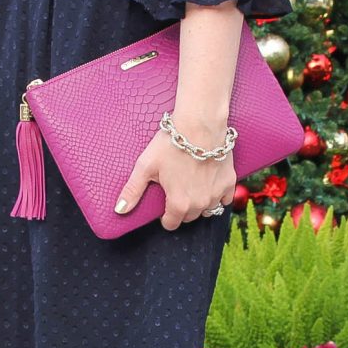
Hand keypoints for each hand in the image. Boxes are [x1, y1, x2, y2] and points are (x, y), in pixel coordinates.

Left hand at [113, 114, 235, 230]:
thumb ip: (133, 191)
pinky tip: (209, 184)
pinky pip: (225, 199)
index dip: (165, 216)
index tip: (164, 205)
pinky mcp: (229, 182)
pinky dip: (218, 196)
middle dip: (181, 208)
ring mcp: (216, 194)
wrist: (200, 124)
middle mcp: (200, 204)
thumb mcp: (145, 166)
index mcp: (179, 204)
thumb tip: (119, 211)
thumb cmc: (170, 143)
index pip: (171, 224)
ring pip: (207, 210)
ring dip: (199, 204)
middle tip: (176, 189)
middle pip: (188, 217)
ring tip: (192, 187)